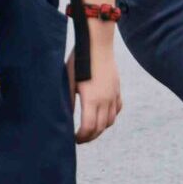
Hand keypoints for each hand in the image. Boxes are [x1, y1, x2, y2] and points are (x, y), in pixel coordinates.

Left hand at [69, 27, 121, 142]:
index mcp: (92, 99)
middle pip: (100, 127)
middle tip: (79, 139)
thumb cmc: (78, 61)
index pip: (89, 128)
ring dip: (100, 128)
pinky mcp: (117, 88)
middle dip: (90, 136)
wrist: (97, 44)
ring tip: (89, 129)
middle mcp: (106, 100)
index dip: (81, 137)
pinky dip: (110, 116)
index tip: (73, 139)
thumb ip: (68, 102)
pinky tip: (102, 115)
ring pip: (111, 120)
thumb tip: (64, 118)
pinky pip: (117, 109)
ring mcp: (114, 94)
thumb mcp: (68, 82)